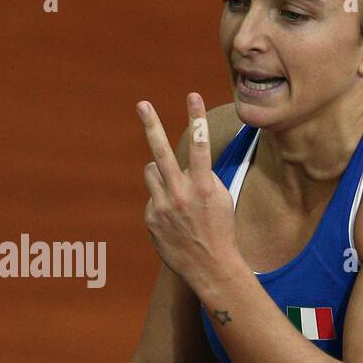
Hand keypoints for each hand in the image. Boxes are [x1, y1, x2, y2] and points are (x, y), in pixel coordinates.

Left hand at [139, 93, 243, 294]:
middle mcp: (180, 194)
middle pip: (161, 153)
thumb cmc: (219, 227)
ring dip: (161, 173)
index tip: (192, 96)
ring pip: (152, 171)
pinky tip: (175, 219)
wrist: (210, 266)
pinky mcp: (150, 218)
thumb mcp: (220, 198)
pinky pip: (152, 195)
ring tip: (177, 194)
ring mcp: (162, 207)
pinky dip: (161, 200)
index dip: (196, 118)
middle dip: (151, 125)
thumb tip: (183, 162)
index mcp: (203, 187)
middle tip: (142, 104)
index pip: (200, 145)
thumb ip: (201, 176)